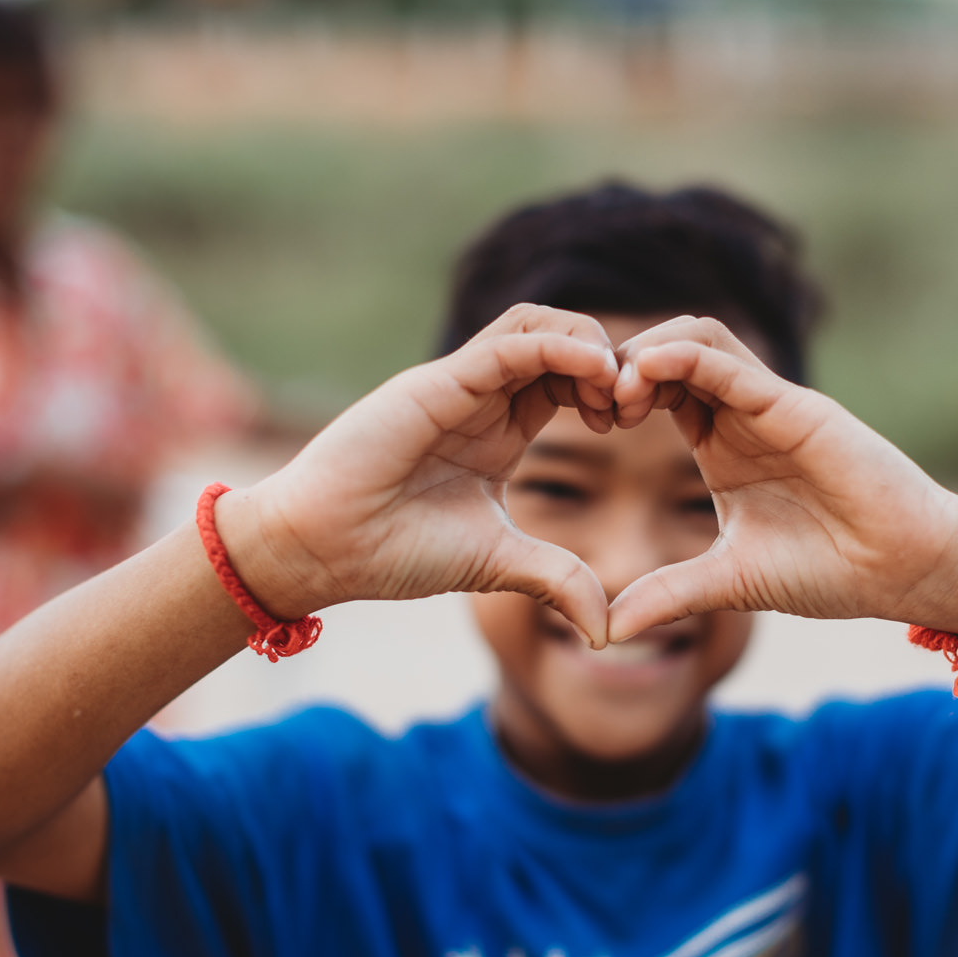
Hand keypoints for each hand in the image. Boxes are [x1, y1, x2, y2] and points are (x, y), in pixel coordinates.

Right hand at [224, 305, 621, 644]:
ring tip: (615, 385)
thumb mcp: (500, 564)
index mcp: (498, 429)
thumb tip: (607, 631)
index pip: (566, 377)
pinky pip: (508, 345)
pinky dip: (557, 347)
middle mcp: (480, 397)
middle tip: (634, 402)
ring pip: (535, 325)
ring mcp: (458, 385)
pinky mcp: (437, 384)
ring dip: (587, 343)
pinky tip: (593, 370)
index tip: (635, 422)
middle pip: (558, 338)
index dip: (607, 386)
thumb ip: (556, 580)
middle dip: (608, 359)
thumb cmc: (395, 551)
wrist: (322, 549)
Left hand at [605, 317, 957, 641]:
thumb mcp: (731, 582)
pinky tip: (648, 369)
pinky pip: (734, 365)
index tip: (584, 423)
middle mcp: (744, 412)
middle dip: (621, 365)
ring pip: (699, 339)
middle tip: (590, 402)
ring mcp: (771, 405)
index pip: (658, 389)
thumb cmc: (833, 570)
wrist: (907, 570)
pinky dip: (689, 357)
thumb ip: (671, 595)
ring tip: (615, 388)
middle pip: (669, 351)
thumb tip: (607, 630)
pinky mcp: (798, 408)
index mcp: (722, 443)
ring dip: (648, 352)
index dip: (615, 394)